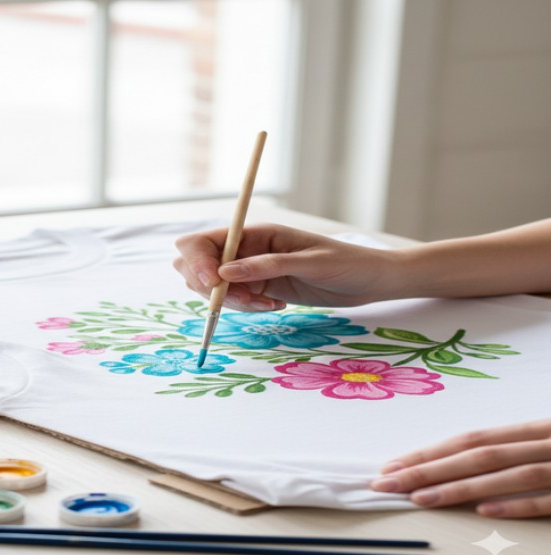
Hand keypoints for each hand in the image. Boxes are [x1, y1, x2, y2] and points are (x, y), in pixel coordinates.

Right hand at [173, 223, 399, 310]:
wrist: (369, 281)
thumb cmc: (346, 263)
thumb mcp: (309, 263)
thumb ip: (267, 267)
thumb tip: (224, 274)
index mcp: (255, 233)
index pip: (203, 241)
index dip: (198, 262)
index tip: (214, 285)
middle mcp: (245, 249)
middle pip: (198, 265)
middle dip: (209, 287)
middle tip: (246, 300)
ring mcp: (249, 270)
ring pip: (213, 287)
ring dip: (231, 302)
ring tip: (267, 306)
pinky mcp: (258, 289)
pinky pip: (233, 301)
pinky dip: (245, 309)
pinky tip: (274, 307)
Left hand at [370, 420, 550, 517]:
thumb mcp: (545, 438)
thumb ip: (509, 448)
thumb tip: (455, 461)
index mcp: (534, 429)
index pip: (471, 440)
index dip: (430, 452)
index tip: (393, 466)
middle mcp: (546, 444)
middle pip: (480, 455)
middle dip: (430, 469)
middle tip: (389, 483)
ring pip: (510, 475)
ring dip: (462, 487)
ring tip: (420, 498)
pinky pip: (548, 499)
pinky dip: (517, 504)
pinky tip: (484, 511)